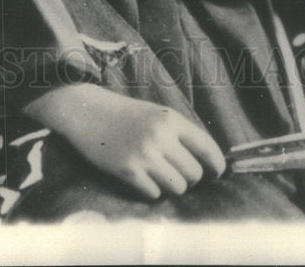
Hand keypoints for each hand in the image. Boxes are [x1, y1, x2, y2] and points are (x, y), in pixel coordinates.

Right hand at [24, 83, 224, 200]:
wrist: (86, 111)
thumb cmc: (125, 114)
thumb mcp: (156, 114)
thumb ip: (179, 133)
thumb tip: (204, 162)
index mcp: (171, 119)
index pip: (207, 148)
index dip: (217, 165)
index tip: (216, 174)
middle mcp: (161, 137)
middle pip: (194, 173)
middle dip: (190, 178)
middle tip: (179, 173)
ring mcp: (144, 155)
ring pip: (178, 187)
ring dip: (172, 186)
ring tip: (161, 176)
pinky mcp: (128, 171)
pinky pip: (154, 194)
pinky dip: (153, 191)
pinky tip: (144, 179)